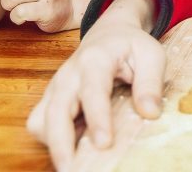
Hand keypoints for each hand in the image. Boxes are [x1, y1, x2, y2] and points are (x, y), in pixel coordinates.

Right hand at [27, 0, 164, 170]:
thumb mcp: (151, 54)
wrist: (108, 34)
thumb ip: (151, 82)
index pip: (93, 92)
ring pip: (40, 120)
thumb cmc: (130, 46)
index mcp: (95, 60)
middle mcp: (69, 75)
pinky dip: (52, 139)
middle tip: (72, 169)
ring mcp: (56, 88)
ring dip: (54, 143)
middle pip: (55, 111)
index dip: (97, 118)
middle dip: (61, 143)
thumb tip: (150, 113)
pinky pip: (40, 124)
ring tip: (74, 163)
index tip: (104, 143)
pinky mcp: (51, 99)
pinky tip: (74, 147)